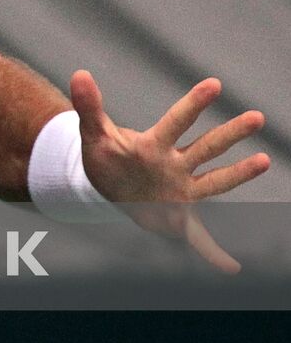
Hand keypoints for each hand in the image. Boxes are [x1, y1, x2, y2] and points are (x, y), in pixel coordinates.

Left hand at [72, 70, 270, 272]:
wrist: (108, 184)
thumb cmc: (106, 156)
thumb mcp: (94, 132)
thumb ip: (88, 105)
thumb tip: (79, 74)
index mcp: (155, 145)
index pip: (176, 121)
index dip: (193, 104)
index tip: (213, 84)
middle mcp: (175, 164)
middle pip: (206, 146)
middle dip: (230, 133)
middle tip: (256, 116)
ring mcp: (181, 189)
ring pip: (214, 180)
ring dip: (238, 173)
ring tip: (264, 160)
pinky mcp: (178, 215)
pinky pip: (198, 237)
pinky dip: (213, 253)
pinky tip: (230, 268)